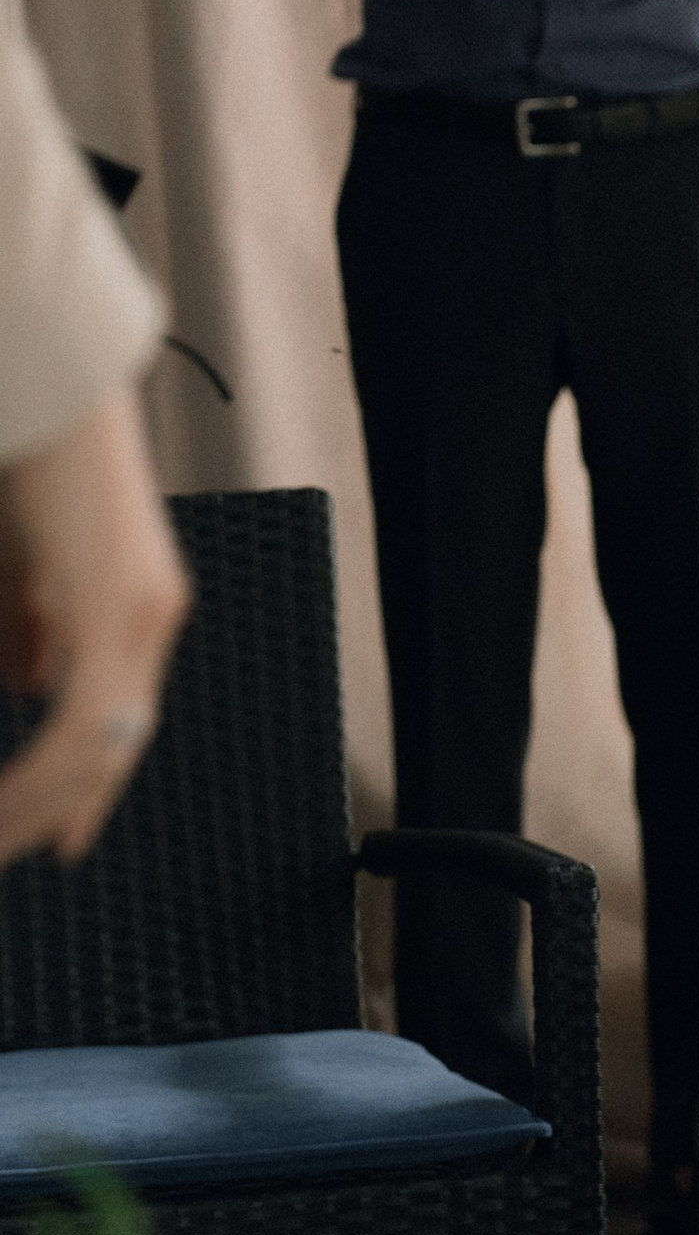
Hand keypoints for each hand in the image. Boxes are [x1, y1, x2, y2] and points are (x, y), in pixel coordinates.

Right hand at [0, 388, 190, 870]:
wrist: (43, 378)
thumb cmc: (25, 454)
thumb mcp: (19, 559)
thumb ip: (26, 623)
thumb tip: (25, 681)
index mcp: (133, 603)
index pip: (117, 719)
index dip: (86, 785)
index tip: (57, 839)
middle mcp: (148, 615)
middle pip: (113, 746)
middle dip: (59, 811)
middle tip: (12, 856)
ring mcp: (137, 614)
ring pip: (95, 747)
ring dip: (38, 803)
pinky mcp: (113, 608)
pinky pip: (78, 723)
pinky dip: (39, 773)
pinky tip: (4, 807)